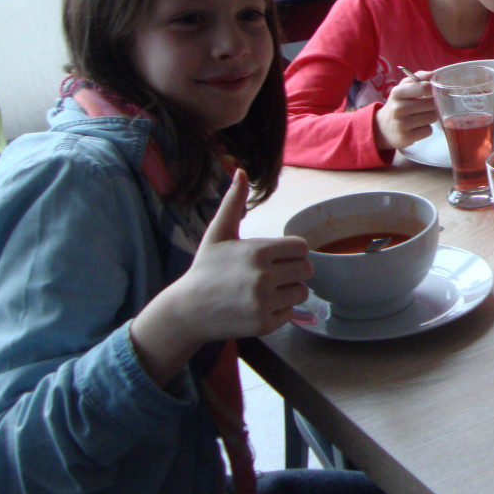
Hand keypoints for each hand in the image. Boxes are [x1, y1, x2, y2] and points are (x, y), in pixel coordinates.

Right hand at [131, 170, 311, 385]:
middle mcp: (264, 276)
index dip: (291, 253)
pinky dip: (280, 310)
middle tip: (272, 275)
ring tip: (265, 291)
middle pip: (306, 270)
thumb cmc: (206, 268)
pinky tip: (258, 306)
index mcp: (258, 250)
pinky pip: (291, 312)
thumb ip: (232, 202)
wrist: (187, 310)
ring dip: (289, 291)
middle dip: (293, 271)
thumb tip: (240, 170)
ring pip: (302, 292)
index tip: (275, 258)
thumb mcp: (218, 233)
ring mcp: (264, 301)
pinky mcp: (264, 323)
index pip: (301, 248)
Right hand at [375, 72, 437, 152]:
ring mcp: (402, 124)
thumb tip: (434, 74)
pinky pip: (428, 130)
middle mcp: (398, 108)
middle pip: (432, 104)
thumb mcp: (403, 88)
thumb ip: (418, 78)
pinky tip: (418, 127)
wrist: (383, 128)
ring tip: (421, 117)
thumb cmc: (399, 104)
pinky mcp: (406, 138)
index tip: (435, 91)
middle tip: (426, 106)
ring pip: (432, 117)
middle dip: (433, 104)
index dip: (434, 89)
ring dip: (430, 117)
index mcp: (397, 92)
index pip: (424, 87)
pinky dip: (426, 129)